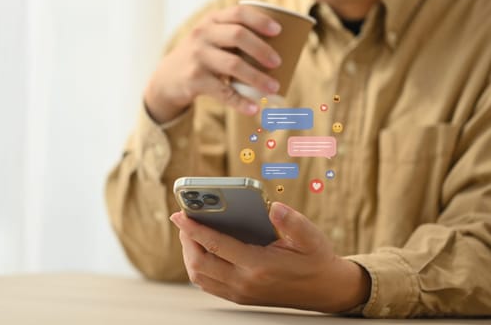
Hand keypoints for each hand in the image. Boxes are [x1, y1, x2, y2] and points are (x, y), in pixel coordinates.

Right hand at [145, 5, 282, 122]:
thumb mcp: (211, 38)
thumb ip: (234, 37)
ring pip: (233, 65)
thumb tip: (280, 51)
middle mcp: (202, 36)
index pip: (238, 14)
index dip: (260, 21)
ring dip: (257, 77)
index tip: (278, 31)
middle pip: (238, 36)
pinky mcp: (195, 80)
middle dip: (262, 49)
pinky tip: (254, 108)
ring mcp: (198, 58)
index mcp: (211, 21)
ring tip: (273, 88)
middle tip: (278, 62)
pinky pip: (223, 92)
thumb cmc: (201, 56)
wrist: (168, 78)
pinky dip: (241, 102)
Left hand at [169, 202, 370, 312]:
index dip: (194, 228)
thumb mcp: (311, 237)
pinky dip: (198, 266)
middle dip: (186, 240)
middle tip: (185, 220)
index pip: (216, 245)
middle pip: (199, 264)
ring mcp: (240, 292)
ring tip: (191, 233)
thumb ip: (292, 222)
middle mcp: (245, 282)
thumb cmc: (316, 260)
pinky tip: (202, 250)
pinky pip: (208, 284)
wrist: (326, 290)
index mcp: (259, 265)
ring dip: (189, 254)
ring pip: (200, 277)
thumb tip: (273, 207)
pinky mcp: (240, 297)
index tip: (179, 214)